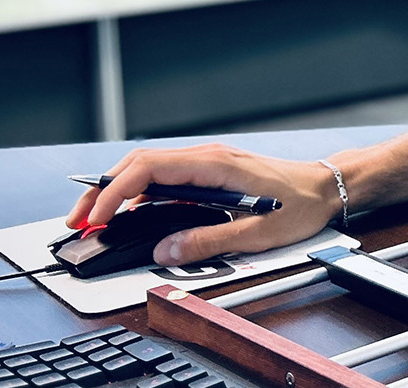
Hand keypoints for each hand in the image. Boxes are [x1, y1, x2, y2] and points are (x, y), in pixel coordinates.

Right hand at [63, 143, 343, 265]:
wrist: (329, 186)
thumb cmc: (302, 204)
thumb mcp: (260, 233)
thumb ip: (211, 242)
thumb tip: (166, 251)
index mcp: (215, 165)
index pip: (149, 168)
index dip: (115, 192)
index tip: (96, 217)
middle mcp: (207, 157)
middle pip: (139, 164)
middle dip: (102, 190)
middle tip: (79, 220)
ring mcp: (208, 162)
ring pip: (149, 168)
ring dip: (117, 190)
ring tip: (95, 219)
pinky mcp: (210, 171)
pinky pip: (165, 175)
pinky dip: (139, 191)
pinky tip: (129, 212)